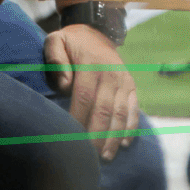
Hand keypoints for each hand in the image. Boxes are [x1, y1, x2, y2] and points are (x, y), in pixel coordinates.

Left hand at [45, 25, 140, 159]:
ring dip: (113, 138)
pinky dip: (130, 128)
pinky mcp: (132, 86)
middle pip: (104, 111)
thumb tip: (64, 84)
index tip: (70, 139)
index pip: (85, 98)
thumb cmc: (72, 42)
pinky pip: (133, 110)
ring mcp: (124, 81)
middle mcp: (111, 75)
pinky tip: (124, 144)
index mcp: (91, 66)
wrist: (98, 31)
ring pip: (120, 114)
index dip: (78, 119)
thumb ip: (56, 58)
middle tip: (89, 157)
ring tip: (105, 157)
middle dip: (97, 136)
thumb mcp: (57, 40)